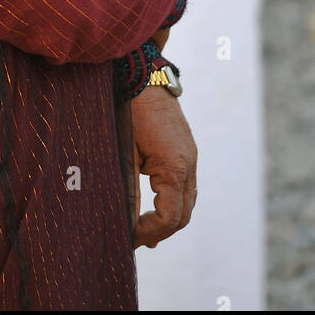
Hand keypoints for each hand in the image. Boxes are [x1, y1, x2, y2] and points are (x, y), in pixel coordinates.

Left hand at [131, 86, 196, 247]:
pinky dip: (171, 200)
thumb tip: (124, 223)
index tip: (127, 237)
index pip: (169, 217)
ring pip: (186, 201)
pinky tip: (152, 207)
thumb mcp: (124, 153)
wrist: (142, 73)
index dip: (148, 232)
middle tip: (132, 240)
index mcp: (175, 166)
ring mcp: (190, 155)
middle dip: (159, 230)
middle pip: (183, 215)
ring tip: (141, 232)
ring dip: (166, 218)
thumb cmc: (129, 110)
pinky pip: (184, 185)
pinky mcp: (184, 149)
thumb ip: (128, 190)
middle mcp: (189, 163)